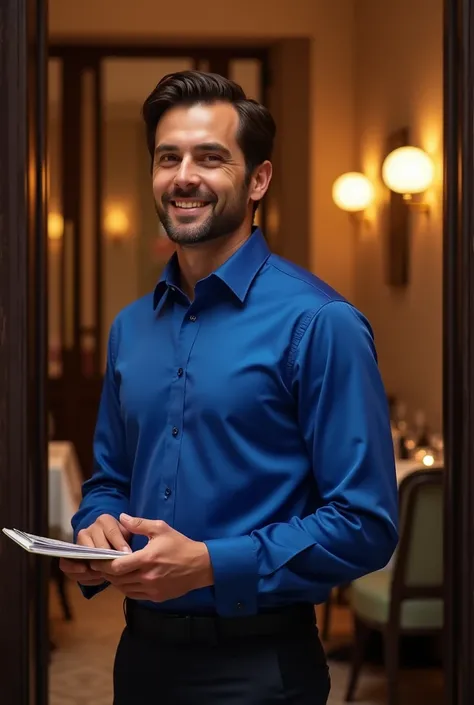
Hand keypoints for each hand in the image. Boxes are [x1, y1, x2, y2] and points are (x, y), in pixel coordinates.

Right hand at [59, 513, 131, 586]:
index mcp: (105, 520)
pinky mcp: (70, 553)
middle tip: (115, 569)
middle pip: (98, 546)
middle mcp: (89, 528)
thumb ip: (129, 538)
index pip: (112, 531)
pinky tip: (90, 575)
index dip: (120, 543)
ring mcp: (78, 541)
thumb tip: (128, 552)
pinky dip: (77, 571)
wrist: (104, 541)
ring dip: (93, 567)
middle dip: (107, 559)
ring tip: (103, 575)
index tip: (127, 553)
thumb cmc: (119, 540)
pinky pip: (68, 563)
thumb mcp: (127, 535)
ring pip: (84, 554)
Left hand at [90, 513, 213, 601]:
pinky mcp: (155, 597)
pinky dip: (126, 588)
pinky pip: (134, 595)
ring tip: (112, 571)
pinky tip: (126, 579)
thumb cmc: (180, 545)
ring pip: (123, 589)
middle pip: (117, 579)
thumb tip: (122, 517)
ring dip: (115, 581)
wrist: (200, 566)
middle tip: (101, 565)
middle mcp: (147, 577)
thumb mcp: (161, 529)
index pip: (116, 566)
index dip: (103, 564)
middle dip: (106, 572)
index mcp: (146, 559)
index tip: (98, 558)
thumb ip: (139, 524)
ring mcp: (151, 589)